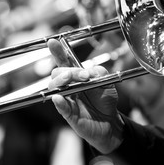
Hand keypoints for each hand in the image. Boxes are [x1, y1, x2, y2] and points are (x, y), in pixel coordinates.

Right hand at [47, 39, 123, 153]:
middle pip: (57, 73)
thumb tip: (88, 71)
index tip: (52, 42)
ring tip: (75, 82)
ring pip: (54, 88)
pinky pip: (61, 107)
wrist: (110, 121)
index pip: (64, 62)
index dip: (57, 52)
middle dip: (68, 71)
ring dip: (62, 82)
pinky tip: (59, 97)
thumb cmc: (105, 100)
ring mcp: (67, 100)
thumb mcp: (107, 82)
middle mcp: (69, 87)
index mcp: (77, 77)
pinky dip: (59, 102)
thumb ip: (99, 72)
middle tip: (84, 76)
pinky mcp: (68, 114)